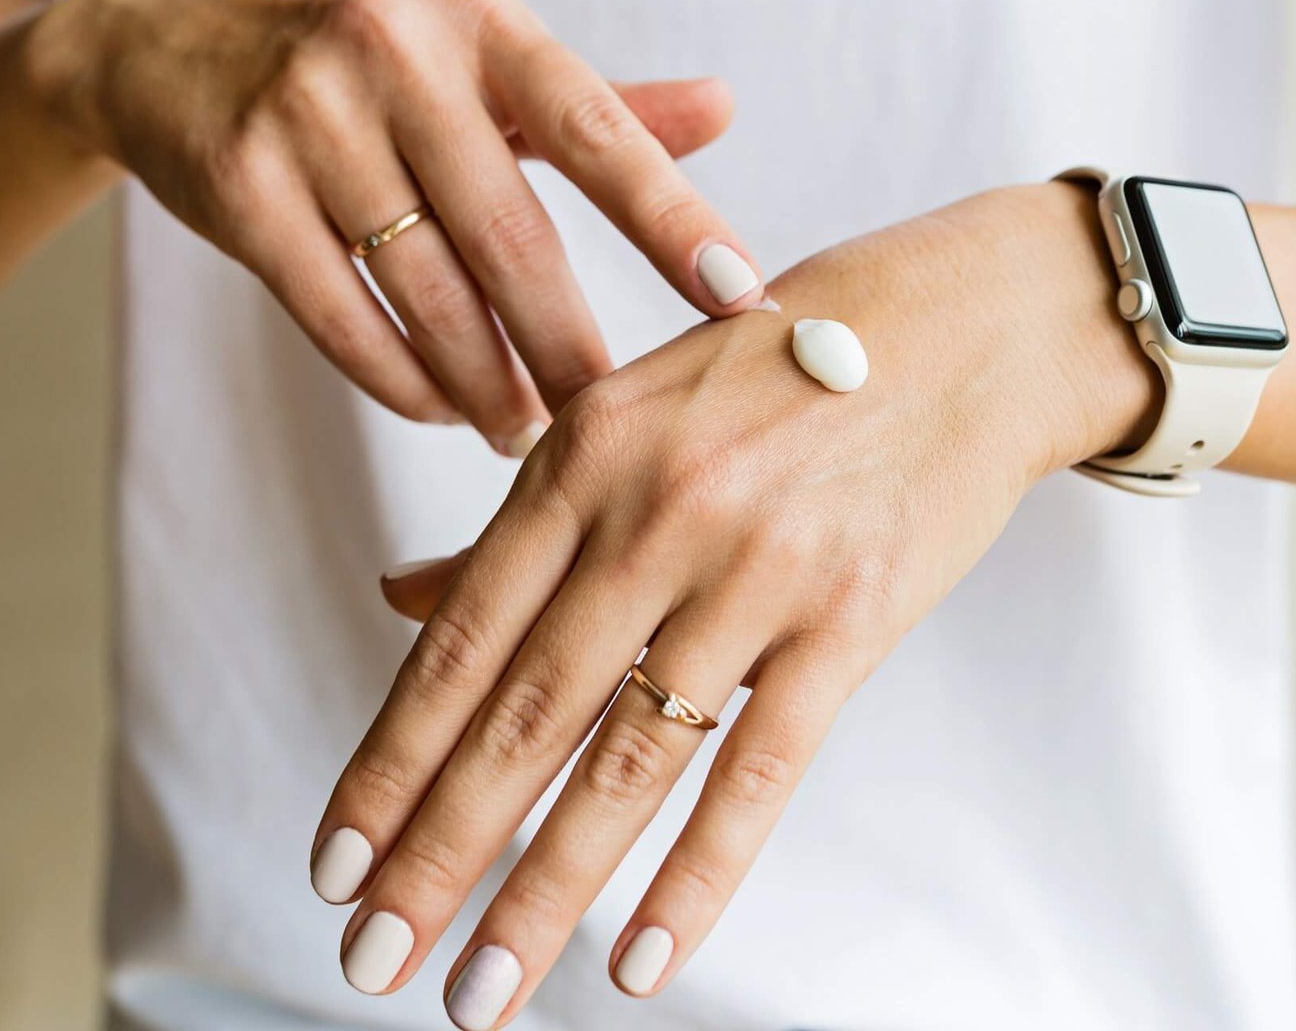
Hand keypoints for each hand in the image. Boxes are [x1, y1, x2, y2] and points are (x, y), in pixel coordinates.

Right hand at [28, 0, 763, 446]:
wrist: (161, 43)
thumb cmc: (361, 58)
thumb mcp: (476, 55)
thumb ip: (596, 102)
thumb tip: (726, 108)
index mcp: (478, 18)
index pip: (598, 131)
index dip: (673, 219)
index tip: (742, 296)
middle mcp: (395, 52)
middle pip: (512, 237)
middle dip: (568, 347)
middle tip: (611, 419)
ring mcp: (307, 115)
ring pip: (426, 290)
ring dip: (486, 382)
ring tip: (525, 433)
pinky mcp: (238, 181)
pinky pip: (338, 313)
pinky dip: (398, 377)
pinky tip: (441, 406)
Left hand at [310, 181, 1157, 1020]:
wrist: (957, 332)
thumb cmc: (781, 367)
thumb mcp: (633, 408)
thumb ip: (524, 512)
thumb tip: (400, 597)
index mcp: (586, 449)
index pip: (461, 638)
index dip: (391, 761)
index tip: (337, 860)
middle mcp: (657, 510)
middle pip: (526, 714)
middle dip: (439, 853)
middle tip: (372, 961)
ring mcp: (756, 567)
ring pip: (628, 761)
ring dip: (543, 890)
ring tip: (478, 994)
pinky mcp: (850, 618)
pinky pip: (759, 771)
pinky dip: (696, 876)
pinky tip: (638, 960)